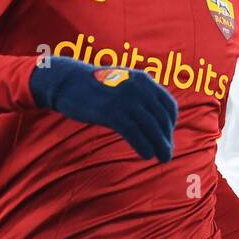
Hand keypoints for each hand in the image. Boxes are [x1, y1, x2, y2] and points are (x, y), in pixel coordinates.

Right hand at [29, 56, 177, 161]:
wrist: (68, 81)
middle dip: (166, 139)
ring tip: (163, 158)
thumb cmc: (95, 86)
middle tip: (167, 154)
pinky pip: (134, 133)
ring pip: (150, 128)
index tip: (167, 136)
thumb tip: (152, 116)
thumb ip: (139, 94)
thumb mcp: (122, 82)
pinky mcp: (111, 112)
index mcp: (143, 80)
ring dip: (160, 146)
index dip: (171, 123)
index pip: (168, 103)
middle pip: (161, 118)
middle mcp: (138, 88)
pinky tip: (146, 155)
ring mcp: (125, 100)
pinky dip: (144, 146)